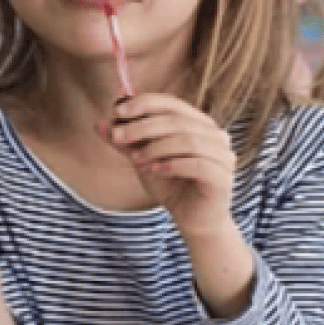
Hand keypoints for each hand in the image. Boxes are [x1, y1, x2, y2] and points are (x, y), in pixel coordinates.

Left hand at [100, 93, 235, 241]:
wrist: (193, 220)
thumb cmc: (172, 186)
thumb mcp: (144, 160)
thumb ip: (126, 143)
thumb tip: (100, 124)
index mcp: (199, 124)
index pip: (173, 104)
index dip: (145, 103)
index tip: (117, 111)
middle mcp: (216, 135)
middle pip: (178, 120)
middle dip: (143, 126)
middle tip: (118, 136)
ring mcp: (223, 155)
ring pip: (188, 140)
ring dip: (155, 147)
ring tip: (135, 159)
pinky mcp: (223, 177)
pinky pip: (196, 164)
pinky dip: (170, 164)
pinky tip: (152, 171)